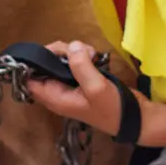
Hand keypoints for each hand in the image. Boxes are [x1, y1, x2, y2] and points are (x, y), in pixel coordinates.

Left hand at [24, 40, 140, 137]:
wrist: (136, 118)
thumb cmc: (113, 108)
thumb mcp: (96, 88)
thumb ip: (81, 66)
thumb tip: (72, 46)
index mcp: (55, 97)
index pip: (30, 79)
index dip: (34, 63)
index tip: (48, 50)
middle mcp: (59, 91)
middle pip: (46, 65)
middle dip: (59, 53)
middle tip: (78, 50)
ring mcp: (71, 85)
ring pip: (62, 61)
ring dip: (75, 52)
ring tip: (93, 55)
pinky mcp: (83, 80)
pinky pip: (76, 63)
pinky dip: (84, 56)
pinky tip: (96, 57)